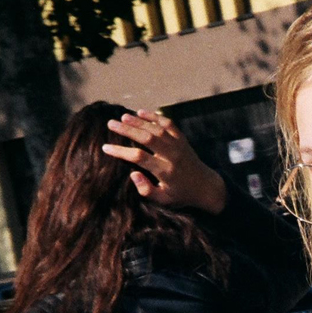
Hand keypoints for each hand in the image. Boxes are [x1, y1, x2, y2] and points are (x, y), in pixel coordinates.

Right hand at [103, 110, 226, 213]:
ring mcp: (179, 146)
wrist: (206, 187)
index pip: (139, 158)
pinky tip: (141, 112)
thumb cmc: (180, 195)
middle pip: (147, 138)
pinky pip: (168, 124)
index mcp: (165, 172)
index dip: (121, 151)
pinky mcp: (183, 139)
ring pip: (157, 129)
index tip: (106, 147)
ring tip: (122, 117)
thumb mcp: (163, 200)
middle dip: (127, 129)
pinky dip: (155, 116)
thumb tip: (133, 174)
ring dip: (139, 121)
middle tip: (110, 124)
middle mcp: (172, 156)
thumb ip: (146, 190)